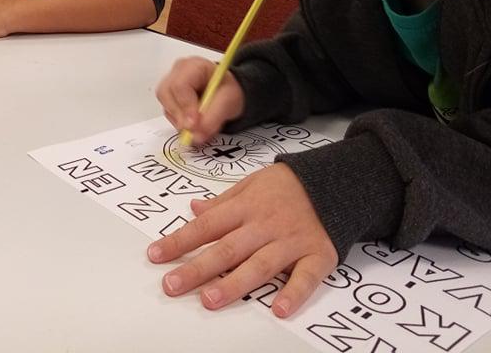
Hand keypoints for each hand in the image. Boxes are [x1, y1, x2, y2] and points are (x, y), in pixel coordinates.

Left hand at [147, 163, 336, 316]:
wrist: (335, 181)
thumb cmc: (287, 185)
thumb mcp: (251, 183)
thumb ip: (222, 201)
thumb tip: (193, 209)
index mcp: (246, 206)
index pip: (206, 225)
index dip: (179, 240)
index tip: (155, 255)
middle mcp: (265, 225)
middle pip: (227, 249)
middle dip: (198, 268)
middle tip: (172, 285)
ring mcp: (291, 241)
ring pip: (259, 265)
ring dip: (234, 284)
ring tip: (210, 300)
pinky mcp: (317, 255)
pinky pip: (306, 277)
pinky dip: (294, 293)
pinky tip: (279, 309)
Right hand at [156, 57, 244, 142]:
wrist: (227, 93)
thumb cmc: (227, 90)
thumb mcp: (228, 102)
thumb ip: (213, 118)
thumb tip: (196, 135)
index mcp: (194, 66)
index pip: (180, 85)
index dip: (185, 106)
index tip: (194, 124)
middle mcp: (178, 72)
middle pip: (166, 94)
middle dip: (180, 116)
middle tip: (194, 131)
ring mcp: (170, 84)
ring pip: (165, 105)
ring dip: (180, 121)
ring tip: (199, 125)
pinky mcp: (169, 98)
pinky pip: (168, 113)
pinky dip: (180, 122)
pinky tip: (194, 122)